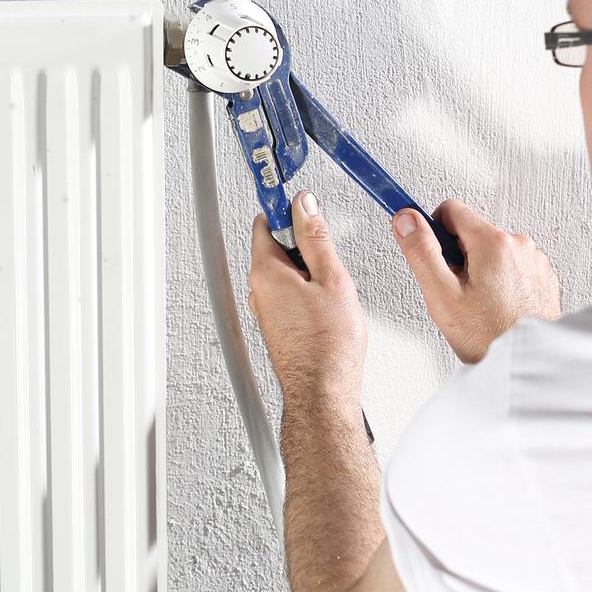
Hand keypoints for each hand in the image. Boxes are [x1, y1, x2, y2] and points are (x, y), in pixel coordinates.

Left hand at [247, 191, 367, 403]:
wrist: (324, 391)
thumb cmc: (328, 345)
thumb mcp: (332, 278)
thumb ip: (316, 238)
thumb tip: (305, 206)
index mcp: (265, 272)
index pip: (266, 222)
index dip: (286, 207)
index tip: (301, 200)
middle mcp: (259, 291)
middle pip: (275, 246)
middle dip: (302, 241)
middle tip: (329, 250)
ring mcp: (266, 310)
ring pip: (285, 272)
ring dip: (307, 269)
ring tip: (333, 284)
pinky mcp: (278, 326)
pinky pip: (289, 294)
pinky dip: (307, 291)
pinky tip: (328, 304)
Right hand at [391, 199, 560, 362]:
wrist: (528, 364)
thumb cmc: (491, 337)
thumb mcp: (443, 296)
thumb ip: (422, 252)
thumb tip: (407, 221)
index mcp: (494, 243)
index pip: (451, 210)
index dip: (432, 230)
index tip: (424, 245)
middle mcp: (519, 245)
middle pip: (472, 233)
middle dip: (457, 257)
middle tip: (456, 292)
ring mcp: (534, 261)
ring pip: (491, 251)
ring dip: (480, 271)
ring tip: (478, 306)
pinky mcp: (542, 277)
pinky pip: (511, 267)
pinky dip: (500, 282)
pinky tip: (496, 308)